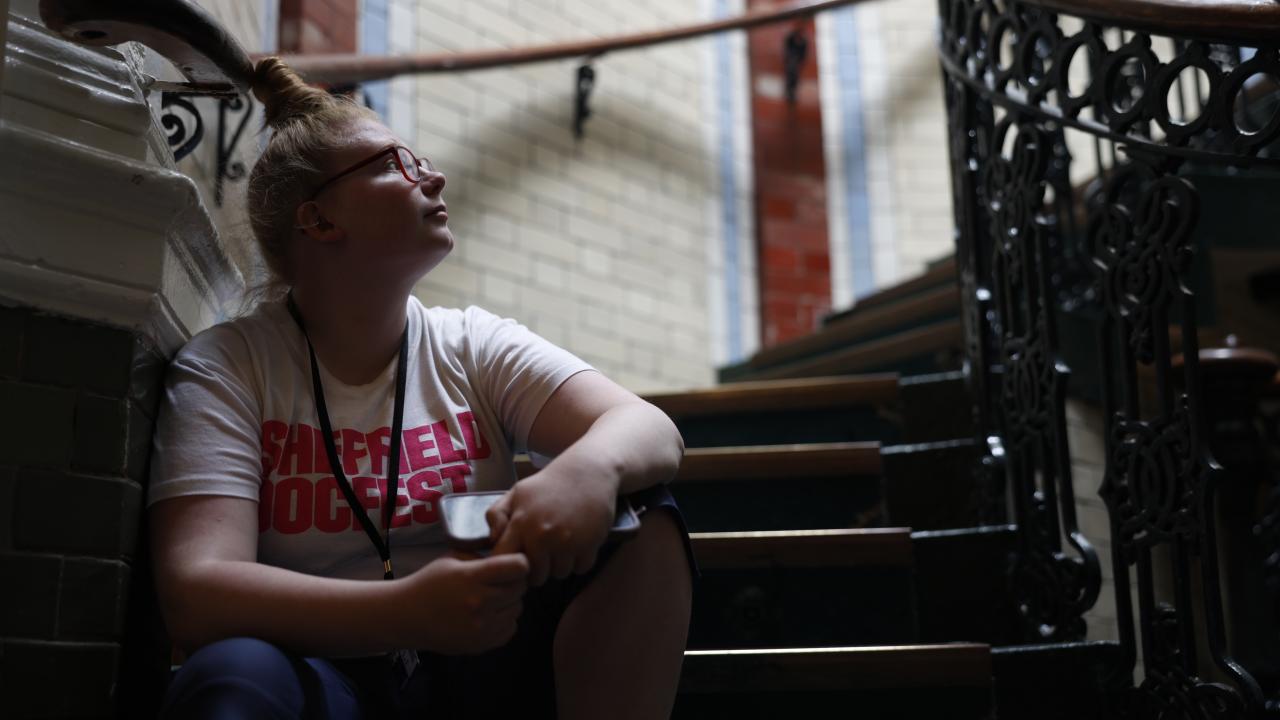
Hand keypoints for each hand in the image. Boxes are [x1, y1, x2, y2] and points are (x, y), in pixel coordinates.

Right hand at [396, 551, 528, 654]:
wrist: (406, 616)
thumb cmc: (430, 583)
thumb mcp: (454, 559)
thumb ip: (484, 557)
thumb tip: (512, 557)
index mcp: (471, 578)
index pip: (518, 567)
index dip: (519, 562)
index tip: (512, 563)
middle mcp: (479, 603)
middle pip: (520, 588)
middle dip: (513, 581)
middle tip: (500, 580)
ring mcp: (481, 627)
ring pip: (517, 608)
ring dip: (509, 601)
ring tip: (491, 598)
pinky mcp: (481, 644)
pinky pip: (510, 628)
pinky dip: (504, 620)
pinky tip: (489, 614)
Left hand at [485, 469, 615, 585]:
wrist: (588, 471)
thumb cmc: (549, 484)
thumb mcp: (517, 492)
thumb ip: (496, 514)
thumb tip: (492, 540)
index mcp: (521, 522)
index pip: (505, 560)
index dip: (509, 565)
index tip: (517, 560)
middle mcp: (543, 535)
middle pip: (535, 575)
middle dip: (538, 569)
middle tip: (544, 555)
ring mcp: (567, 541)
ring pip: (559, 574)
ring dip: (559, 566)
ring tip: (561, 548)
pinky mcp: (590, 544)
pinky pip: (580, 569)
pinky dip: (579, 562)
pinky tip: (577, 545)